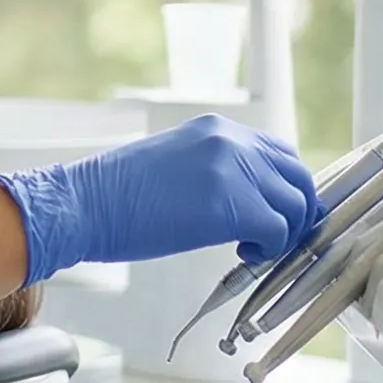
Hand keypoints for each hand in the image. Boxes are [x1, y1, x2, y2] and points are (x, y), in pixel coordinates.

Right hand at [0, 114, 319, 285]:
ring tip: (251, 247)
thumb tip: (246, 199)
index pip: (279, 152)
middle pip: (297, 175)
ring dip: (281, 232)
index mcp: (216, 129)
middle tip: (278, 236)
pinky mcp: (234, 206)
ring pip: (293, 205)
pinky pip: (278, 231)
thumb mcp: (174, 164)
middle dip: (297, 210)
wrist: (85, 204)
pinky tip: (243, 253)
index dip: (287, 186)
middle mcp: (232, 142)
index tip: (279, 212)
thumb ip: (215, 171)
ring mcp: (235, 171)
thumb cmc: (116, 195)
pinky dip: (269, 248)